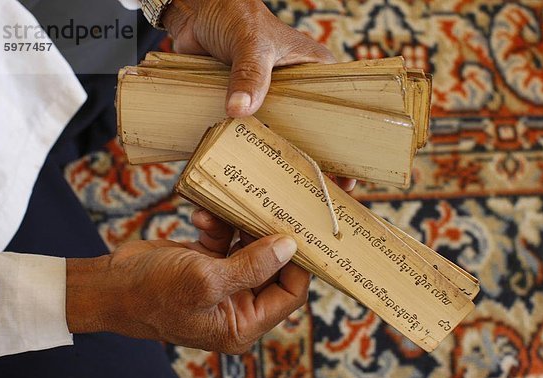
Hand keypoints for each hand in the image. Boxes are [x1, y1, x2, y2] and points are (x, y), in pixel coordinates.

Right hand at [66, 211, 308, 353]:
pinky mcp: (207, 263)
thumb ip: (252, 266)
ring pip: (250, 248)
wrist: (108, 285)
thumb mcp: (205, 281)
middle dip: (269, 237)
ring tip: (229, 207)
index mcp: (242, 324)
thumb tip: (290, 247)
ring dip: (239, 225)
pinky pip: (226, 239)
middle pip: (272, 267)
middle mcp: (237, 305)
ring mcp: (223, 283)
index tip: (299, 231)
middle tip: (271, 206)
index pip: (289, 293)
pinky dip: (217, 224)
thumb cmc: (151, 293)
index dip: (298, 264)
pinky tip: (200, 216)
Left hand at [162, 0, 356, 192]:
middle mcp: (296, 92)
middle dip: (311, 163)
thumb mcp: (251, 42)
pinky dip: (244, 151)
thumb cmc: (235, 14)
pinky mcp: (242, 107)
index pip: (340, 115)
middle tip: (312, 195)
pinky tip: (245, 176)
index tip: (346, 180)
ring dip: (275, 161)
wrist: (196, 10)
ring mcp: (268, 102)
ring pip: (277, 137)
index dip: (345, 149)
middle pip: (309, 134)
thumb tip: (239, 110)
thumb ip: (249, 73)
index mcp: (316, 73)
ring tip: (281, 193)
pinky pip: (246, 133)